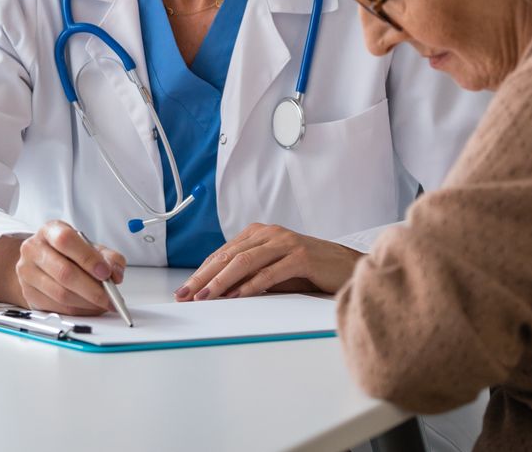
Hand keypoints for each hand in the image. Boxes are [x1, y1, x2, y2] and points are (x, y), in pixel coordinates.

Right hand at [15, 220, 126, 314]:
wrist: (39, 261)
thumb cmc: (66, 252)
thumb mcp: (88, 246)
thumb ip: (107, 256)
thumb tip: (116, 273)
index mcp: (50, 231)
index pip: (66, 240)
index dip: (88, 258)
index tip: (106, 272)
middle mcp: (34, 249)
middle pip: (64, 272)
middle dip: (92, 288)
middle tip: (110, 297)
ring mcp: (27, 272)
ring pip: (61, 294)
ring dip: (87, 303)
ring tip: (103, 303)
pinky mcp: (28, 293)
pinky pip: (57, 308)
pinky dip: (78, 311)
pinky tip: (90, 308)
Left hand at [173, 223, 361, 300]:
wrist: (346, 267)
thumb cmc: (308, 271)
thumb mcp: (272, 271)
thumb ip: (248, 276)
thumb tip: (216, 292)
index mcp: (259, 233)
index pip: (223, 253)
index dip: (202, 272)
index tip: (185, 290)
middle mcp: (270, 234)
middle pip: (228, 256)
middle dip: (204, 277)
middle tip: (186, 294)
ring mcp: (285, 243)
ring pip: (245, 261)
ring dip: (222, 281)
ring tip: (205, 297)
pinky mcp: (301, 256)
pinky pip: (270, 272)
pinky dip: (251, 285)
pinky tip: (237, 296)